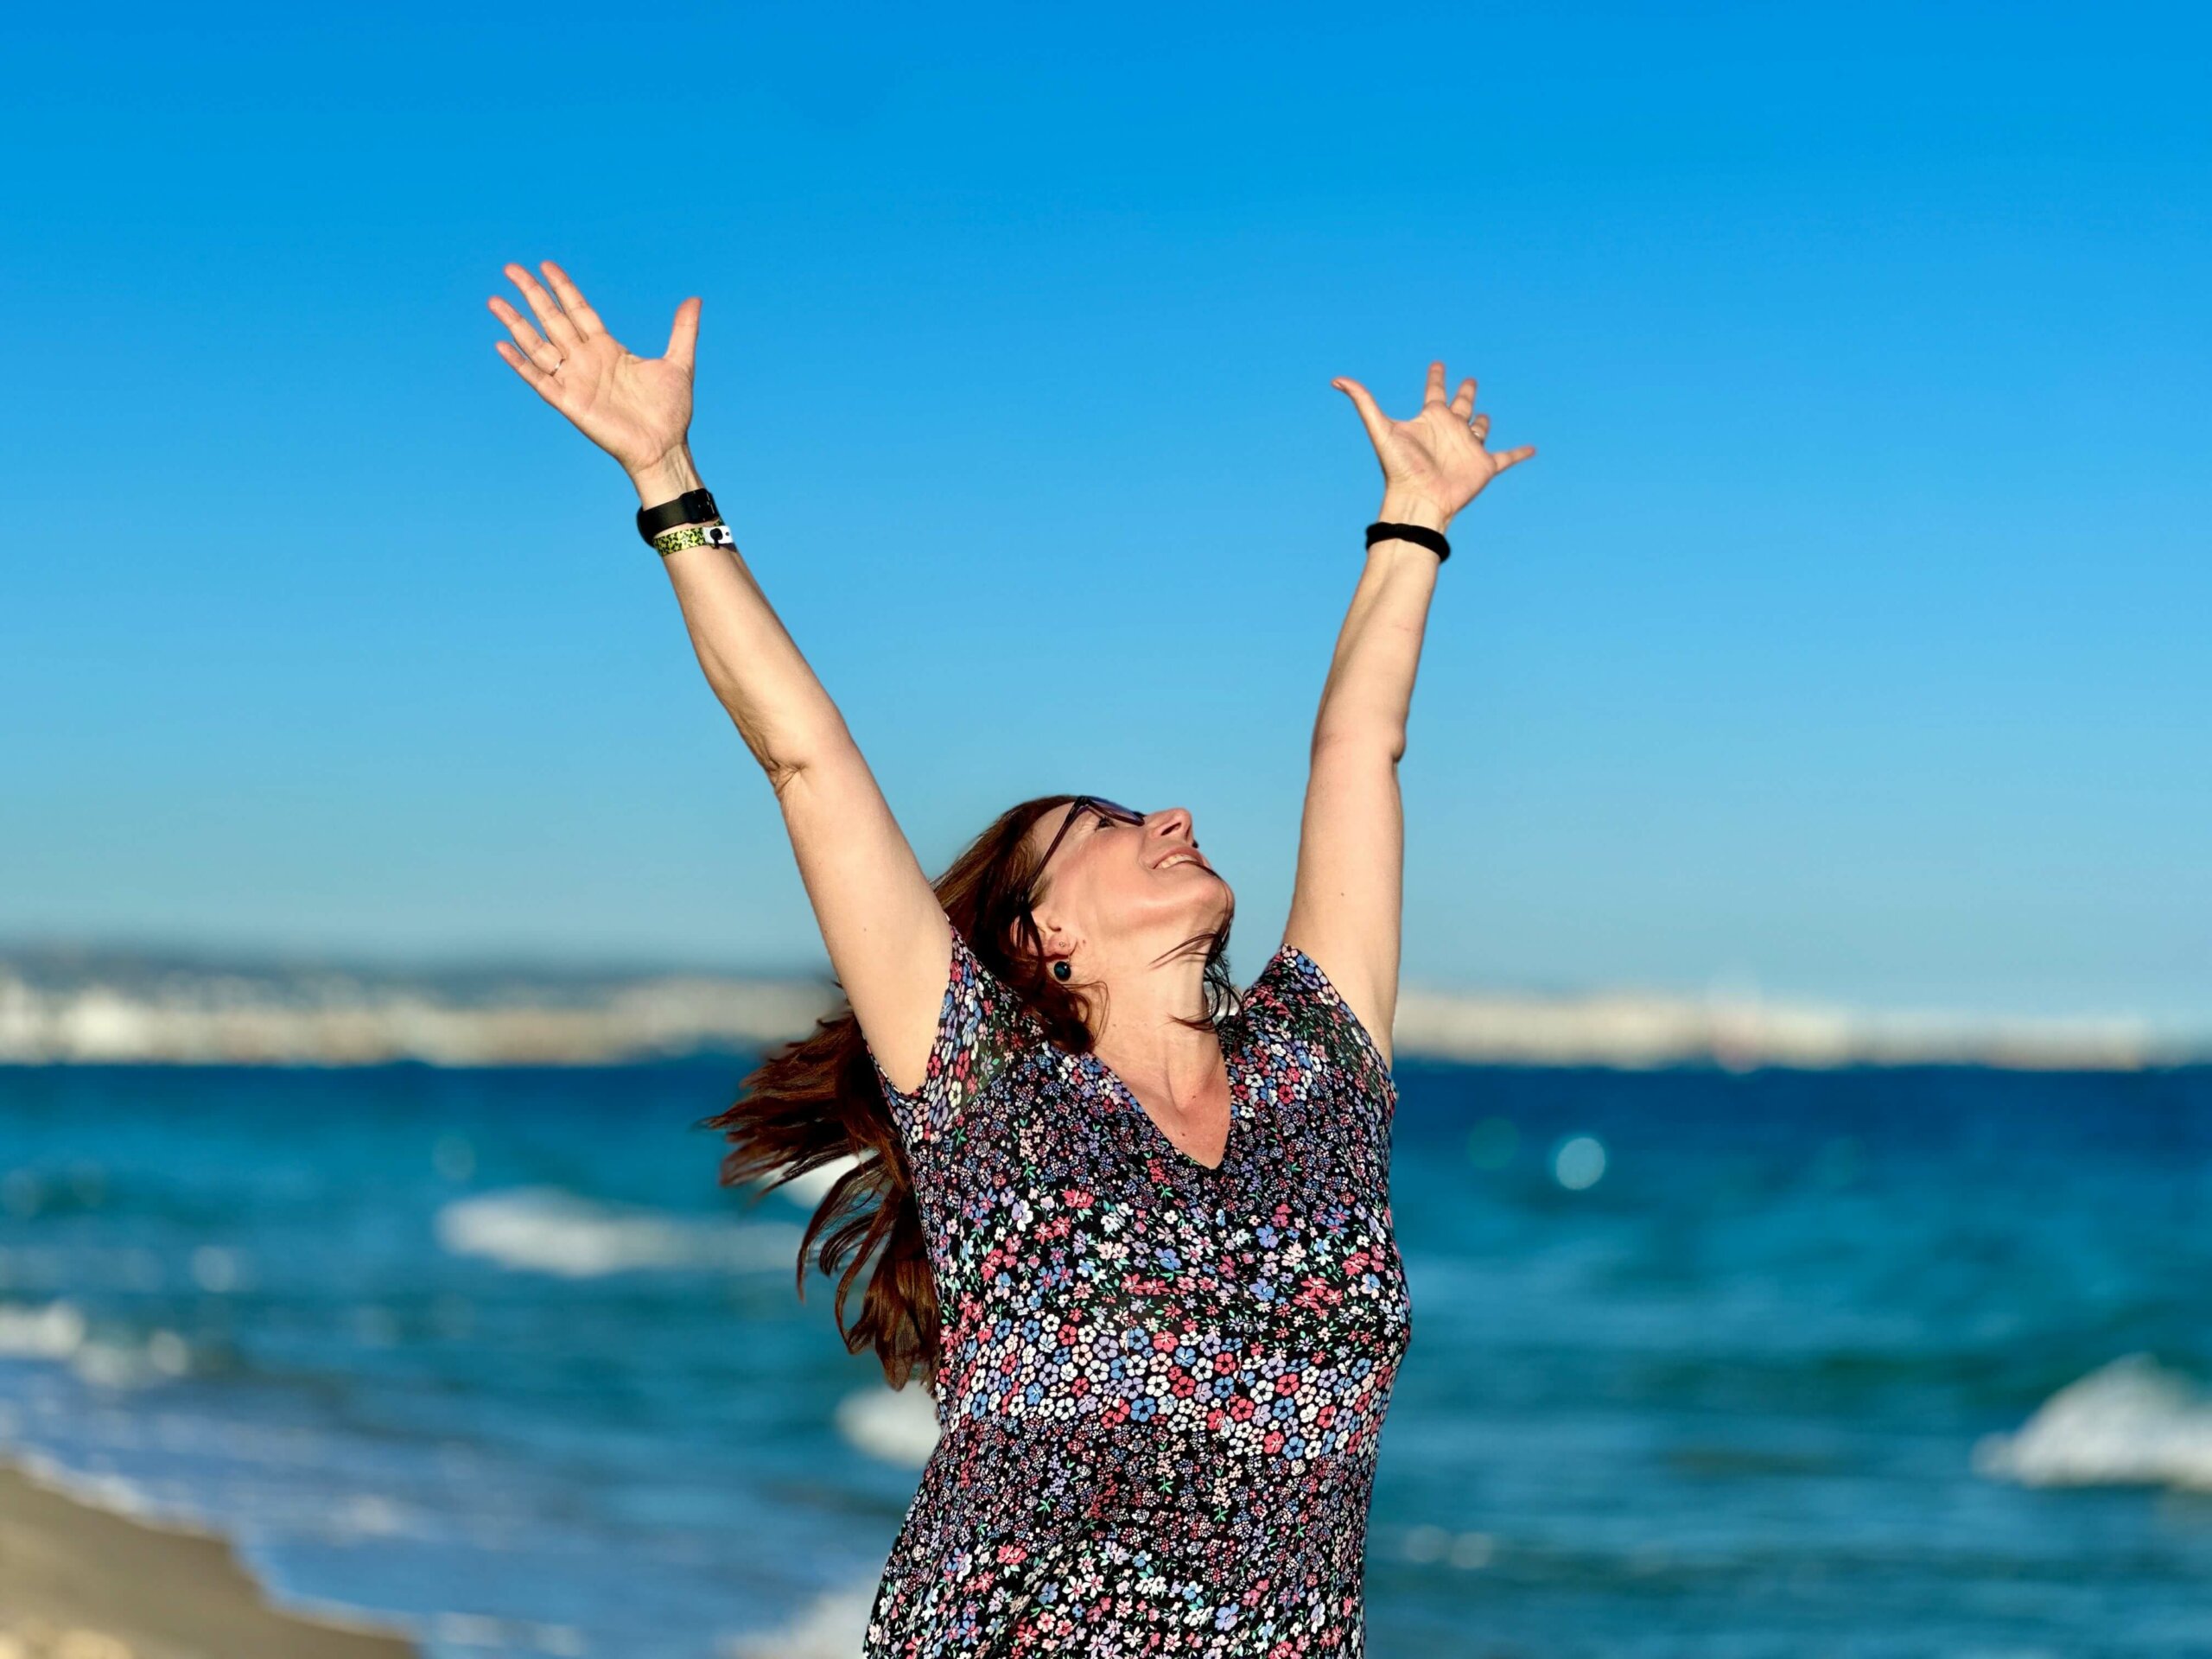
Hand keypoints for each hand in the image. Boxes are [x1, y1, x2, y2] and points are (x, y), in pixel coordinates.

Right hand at [489, 260, 699, 479]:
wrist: (665, 448)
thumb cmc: (671, 412)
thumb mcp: (680, 363)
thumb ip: (682, 330)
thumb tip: (694, 300)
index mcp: (608, 349)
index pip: (578, 310)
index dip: (563, 288)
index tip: (546, 265)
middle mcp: (586, 360)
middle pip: (553, 319)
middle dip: (532, 294)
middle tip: (511, 268)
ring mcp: (575, 380)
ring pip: (538, 344)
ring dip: (516, 323)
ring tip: (494, 300)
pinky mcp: (569, 403)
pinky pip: (538, 379)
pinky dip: (520, 363)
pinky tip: (502, 344)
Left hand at [1331, 361, 1535, 528]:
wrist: (1418, 500)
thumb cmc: (1400, 468)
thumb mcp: (1381, 429)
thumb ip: (1363, 401)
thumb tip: (1337, 379)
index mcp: (1430, 420)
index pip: (1434, 391)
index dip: (1436, 377)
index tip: (1437, 364)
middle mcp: (1450, 431)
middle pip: (1461, 405)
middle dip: (1465, 392)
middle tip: (1469, 379)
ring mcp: (1468, 448)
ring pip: (1481, 428)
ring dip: (1484, 421)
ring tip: (1484, 415)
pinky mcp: (1484, 466)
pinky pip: (1506, 458)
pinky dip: (1519, 453)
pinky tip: (1532, 449)